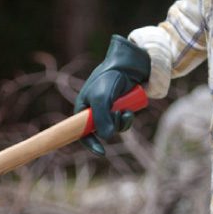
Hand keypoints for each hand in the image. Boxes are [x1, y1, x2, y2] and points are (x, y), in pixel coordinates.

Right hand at [75, 34, 150, 154]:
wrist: (130, 61)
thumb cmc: (110, 76)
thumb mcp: (101, 98)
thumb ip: (101, 119)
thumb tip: (107, 137)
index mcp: (84, 107)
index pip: (82, 131)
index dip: (90, 142)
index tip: (101, 151)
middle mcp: (95, 110)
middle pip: (101, 131)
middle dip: (111, 127)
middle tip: (117, 115)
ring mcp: (109, 109)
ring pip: (114, 128)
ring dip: (121, 123)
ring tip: (125, 111)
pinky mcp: (121, 107)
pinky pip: (124, 122)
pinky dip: (128, 119)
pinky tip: (130, 110)